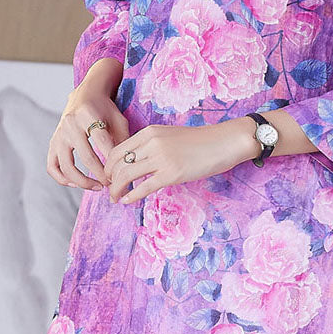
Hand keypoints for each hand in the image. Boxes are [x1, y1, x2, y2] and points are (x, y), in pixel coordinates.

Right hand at [47, 60, 129, 189]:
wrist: (85, 95)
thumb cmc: (106, 110)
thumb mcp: (119, 120)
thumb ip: (124, 141)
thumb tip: (129, 168)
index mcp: (89, 116)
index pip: (104, 145)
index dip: (114, 163)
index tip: (123, 175)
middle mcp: (71, 125)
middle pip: (87, 158)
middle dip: (102, 175)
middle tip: (112, 184)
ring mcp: (59, 134)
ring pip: (67, 166)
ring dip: (83, 182)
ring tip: (97, 187)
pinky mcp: (53, 142)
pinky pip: (52, 166)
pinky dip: (62, 179)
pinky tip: (76, 184)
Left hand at [104, 117, 260, 203]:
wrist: (224, 142)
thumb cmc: (200, 142)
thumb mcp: (170, 136)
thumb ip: (152, 145)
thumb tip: (138, 162)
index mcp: (149, 132)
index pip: (118, 150)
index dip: (109, 166)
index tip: (109, 176)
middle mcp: (151, 143)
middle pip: (117, 163)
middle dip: (109, 179)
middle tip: (109, 189)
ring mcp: (161, 159)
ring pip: (126, 175)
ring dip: (116, 189)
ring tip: (115, 198)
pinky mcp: (171, 174)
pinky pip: (143, 187)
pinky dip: (131, 195)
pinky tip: (127, 201)